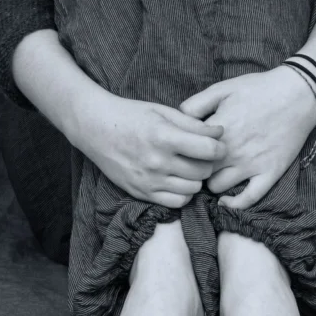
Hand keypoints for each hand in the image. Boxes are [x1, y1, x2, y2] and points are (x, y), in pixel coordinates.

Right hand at [69, 90, 226, 208]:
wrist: (95, 128)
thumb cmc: (130, 115)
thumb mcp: (163, 112)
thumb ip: (193, 124)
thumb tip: (220, 134)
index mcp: (164, 136)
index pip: (208, 150)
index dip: (219, 147)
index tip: (217, 145)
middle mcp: (157, 162)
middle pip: (203, 171)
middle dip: (208, 163)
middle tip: (201, 155)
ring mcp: (148, 180)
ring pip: (193, 189)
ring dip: (196, 179)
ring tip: (188, 167)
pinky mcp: (141, 192)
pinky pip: (176, 202)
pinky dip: (183, 193)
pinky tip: (178, 180)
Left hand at [179, 66, 315, 208]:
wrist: (298, 93)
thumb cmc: (258, 89)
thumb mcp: (222, 88)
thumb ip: (195, 104)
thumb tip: (177, 120)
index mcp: (218, 131)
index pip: (187, 152)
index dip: (182, 153)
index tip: (182, 151)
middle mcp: (232, 151)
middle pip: (199, 172)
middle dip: (193, 169)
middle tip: (195, 165)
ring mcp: (252, 164)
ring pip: (217, 187)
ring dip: (211, 183)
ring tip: (212, 175)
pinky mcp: (270, 173)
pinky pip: (248, 199)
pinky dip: (234, 203)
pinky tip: (226, 200)